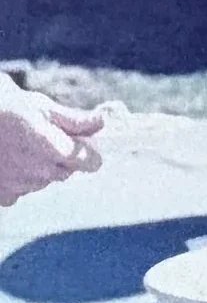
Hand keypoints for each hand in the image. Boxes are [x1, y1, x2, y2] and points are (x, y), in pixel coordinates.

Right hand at [0, 84, 102, 206]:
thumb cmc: (4, 107)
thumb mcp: (40, 106)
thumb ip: (73, 120)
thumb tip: (100, 123)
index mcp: (55, 150)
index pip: (91, 163)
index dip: (88, 152)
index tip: (80, 142)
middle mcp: (40, 173)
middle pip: (65, 172)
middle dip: (59, 158)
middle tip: (39, 137)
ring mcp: (19, 186)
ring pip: (41, 181)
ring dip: (36, 168)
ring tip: (16, 146)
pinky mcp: (1, 196)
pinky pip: (18, 191)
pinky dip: (14, 179)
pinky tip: (3, 160)